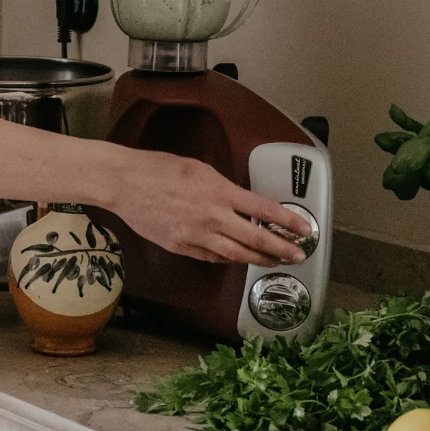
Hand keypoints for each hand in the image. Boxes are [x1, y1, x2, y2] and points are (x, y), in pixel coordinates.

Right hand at [111, 150, 312, 265]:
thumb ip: (222, 186)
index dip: (288, 222)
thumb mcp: (200, 168)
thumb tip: (239, 200)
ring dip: (260, 259)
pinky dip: (229, 258)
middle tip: (299, 255)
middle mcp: (213, 218)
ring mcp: (197, 236)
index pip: (265, 211)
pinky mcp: (182, 247)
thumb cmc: (158, 169)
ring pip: (237, 255)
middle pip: (257, 240)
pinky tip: (238, 258)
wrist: (125, 184)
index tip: (303, 229)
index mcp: (220, 193)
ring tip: (274, 262)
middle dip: (282, 249)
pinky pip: (212, 257)